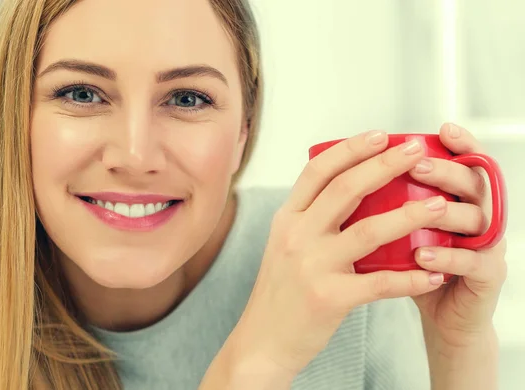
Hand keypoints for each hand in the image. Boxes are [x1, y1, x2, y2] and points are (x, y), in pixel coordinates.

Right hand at [226, 130, 447, 378]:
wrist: (262, 341)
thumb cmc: (280, 292)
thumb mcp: (285, 245)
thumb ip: (311, 218)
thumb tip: (354, 190)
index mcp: (287, 219)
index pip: (317, 171)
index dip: (351, 149)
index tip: (381, 135)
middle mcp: (296, 236)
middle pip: (346, 189)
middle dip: (385, 164)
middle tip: (416, 151)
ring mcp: (312, 266)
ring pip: (368, 231)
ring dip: (408, 215)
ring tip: (438, 205)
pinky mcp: (329, 298)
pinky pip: (380, 284)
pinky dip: (411, 278)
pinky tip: (433, 273)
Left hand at [409, 123, 506, 346]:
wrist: (440, 313)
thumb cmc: (416, 264)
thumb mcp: (402, 227)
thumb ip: (389, 201)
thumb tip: (351, 168)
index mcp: (461, 198)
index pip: (468, 163)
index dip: (461, 144)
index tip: (442, 130)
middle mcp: (479, 216)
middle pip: (474, 183)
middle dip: (447, 171)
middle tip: (418, 164)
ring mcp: (487, 246)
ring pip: (477, 220)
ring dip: (446, 212)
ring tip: (419, 209)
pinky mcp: (487, 277)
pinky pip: (472, 263)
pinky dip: (446, 257)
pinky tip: (422, 255)